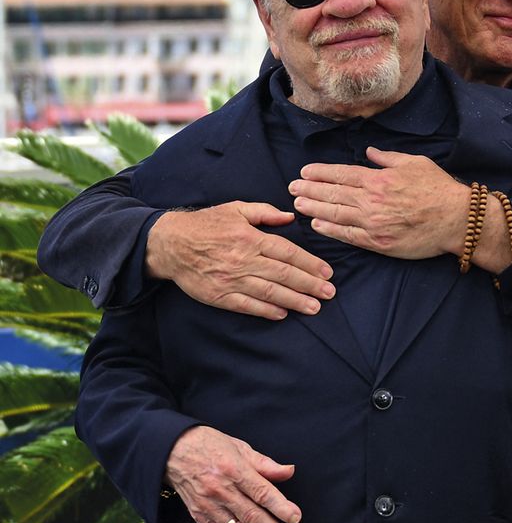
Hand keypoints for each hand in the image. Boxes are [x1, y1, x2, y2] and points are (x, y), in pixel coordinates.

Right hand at [146, 202, 334, 318]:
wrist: (170, 244)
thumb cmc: (206, 224)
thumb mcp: (236, 209)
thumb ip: (264, 212)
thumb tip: (290, 216)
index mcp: (250, 238)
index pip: (288, 253)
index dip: (310, 263)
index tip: (327, 272)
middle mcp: (244, 260)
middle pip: (284, 274)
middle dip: (310, 285)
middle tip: (329, 293)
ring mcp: (232, 280)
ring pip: (270, 292)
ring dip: (295, 301)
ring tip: (314, 307)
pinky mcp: (219, 295)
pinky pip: (247, 305)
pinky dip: (266, 310)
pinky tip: (283, 314)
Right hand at [165, 426, 300, 522]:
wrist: (172, 451)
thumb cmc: (210, 446)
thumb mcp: (240, 447)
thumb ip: (265, 464)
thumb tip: (290, 471)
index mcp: (234, 469)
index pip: (261, 492)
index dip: (280, 507)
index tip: (296, 518)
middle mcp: (221, 490)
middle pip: (252, 517)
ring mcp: (209, 506)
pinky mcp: (199, 517)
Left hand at [289, 147, 469, 259]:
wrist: (455, 218)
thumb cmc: (437, 188)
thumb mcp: (414, 162)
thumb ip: (387, 158)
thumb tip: (369, 152)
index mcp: (378, 179)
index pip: (341, 174)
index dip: (320, 173)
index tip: (304, 172)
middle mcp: (371, 200)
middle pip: (333, 193)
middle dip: (309, 189)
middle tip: (292, 188)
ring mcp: (373, 222)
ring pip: (335, 213)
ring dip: (314, 208)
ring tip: (297, 204)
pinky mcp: (378, 242)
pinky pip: (348, 236)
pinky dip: (330, 230)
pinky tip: (317, 224)